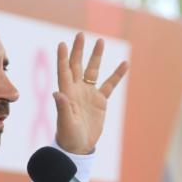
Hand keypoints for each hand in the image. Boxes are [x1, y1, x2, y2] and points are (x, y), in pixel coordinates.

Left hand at [53, 33, 128, 154]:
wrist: (79, 147)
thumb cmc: (68, 136)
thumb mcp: (65, 122)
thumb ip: (63, 107)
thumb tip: (57, 93)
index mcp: (66, 93)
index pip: (64, 71)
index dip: (63, 58)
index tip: (63, 44)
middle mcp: (77, 90)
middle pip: (77, 65)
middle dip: (79, 50)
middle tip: (80, 34)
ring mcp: (89, 94)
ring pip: (93, 71)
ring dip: (96, 57)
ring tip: (100, 41)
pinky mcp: (100, 101)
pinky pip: (110, 84)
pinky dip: (117, 75)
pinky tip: (125, 63)